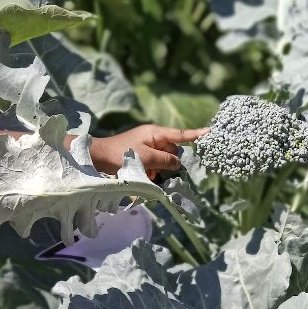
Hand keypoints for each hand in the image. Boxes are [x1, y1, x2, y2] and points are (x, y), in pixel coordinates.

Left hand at [89, 125, 208, 175]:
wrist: (96, 159)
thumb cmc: (121, 154)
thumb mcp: (146, 158)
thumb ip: (166, 160)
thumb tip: (178, 163)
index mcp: (155, 133)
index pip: (180, 134)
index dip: (196, 134)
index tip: (211, 132)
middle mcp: (153, 138)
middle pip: (172, 150)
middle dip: (169, 161)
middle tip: (159, 169)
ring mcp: (146, 147)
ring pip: (163, 160)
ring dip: (159, 169)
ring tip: (147, 174)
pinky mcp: (141, 156)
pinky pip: (154, 164)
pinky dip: (151, 171)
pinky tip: (143, 176)